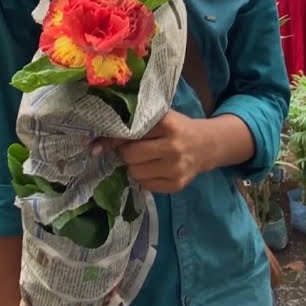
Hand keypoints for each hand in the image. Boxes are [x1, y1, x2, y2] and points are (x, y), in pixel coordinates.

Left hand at [95, 111, 211, 193]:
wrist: (208, 145)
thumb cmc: (178, 129)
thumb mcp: (161, 119)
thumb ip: (136, 126)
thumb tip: (97, 144)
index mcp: (167, 124)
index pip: (129, 134)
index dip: (112, 140)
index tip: (98, 145)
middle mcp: (173, 146)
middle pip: (130, 156)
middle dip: (126, 153)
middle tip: (132, 150)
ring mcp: (176, 168)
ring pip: (135, 173)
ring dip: (134, 167)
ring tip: (145, 159)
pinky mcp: (177, 185)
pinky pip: (146, 185)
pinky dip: (145, 178)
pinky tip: (155, 169)